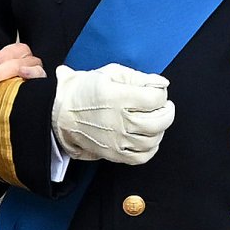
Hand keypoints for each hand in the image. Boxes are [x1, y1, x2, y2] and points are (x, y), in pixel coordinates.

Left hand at [0, 43, 45, 87]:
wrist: (31, 105)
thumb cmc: (9, 88)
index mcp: (11, 52)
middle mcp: (23, 57)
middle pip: (3, 57)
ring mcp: (34, 66)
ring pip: (16, 65)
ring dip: (0, 72)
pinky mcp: (43, 79)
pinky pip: (39, 73)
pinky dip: (31, 72)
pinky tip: (22, 74)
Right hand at [51, 63, 174, 164]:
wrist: (61, 113)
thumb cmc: (85, 90)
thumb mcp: (110, 72)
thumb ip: (139, 77)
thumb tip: (162, 84)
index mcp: (119, 97)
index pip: (156, 98)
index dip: (160, 93)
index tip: (155, 91)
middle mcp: (120, 121)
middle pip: (159, 121)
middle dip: (167, 112)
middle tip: (164, 106)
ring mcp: (117, 140)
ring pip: (153, 139)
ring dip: (160, 129)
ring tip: (154, 120)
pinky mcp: (114, 153)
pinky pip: (142, 157)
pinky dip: (151, 148)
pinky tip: (148, 138)